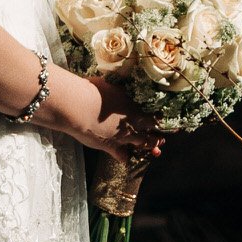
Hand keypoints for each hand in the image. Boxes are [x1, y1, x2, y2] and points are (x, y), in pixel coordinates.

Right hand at [37, 67, 165, 163]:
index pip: (153, 117)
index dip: (159, 119)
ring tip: (155, 150)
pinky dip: (124, 157)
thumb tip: (123, 82)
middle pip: (150, 133)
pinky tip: (126, 159)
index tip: (163, 119)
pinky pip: (121, 156)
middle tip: (162, 139)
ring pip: (140, 144)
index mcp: (135, 109)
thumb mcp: (111, 84)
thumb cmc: (94, 91)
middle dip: (157, 137)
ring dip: (148, 146)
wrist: (79, 107)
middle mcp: (132, 125)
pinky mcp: (110, 147)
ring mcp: (122, 137)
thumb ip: (120, 88)